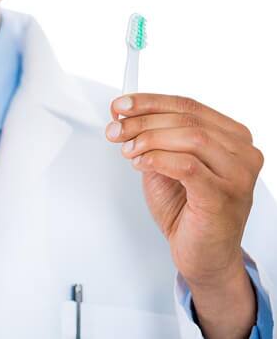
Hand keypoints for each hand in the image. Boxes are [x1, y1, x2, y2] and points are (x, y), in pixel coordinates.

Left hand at [105, 93, 263, 337]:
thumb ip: (152, 140)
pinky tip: (141, 162)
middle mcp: (241, 153)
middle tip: (116, 129)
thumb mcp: (166, 166)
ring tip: (127, 149)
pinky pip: (187, 166)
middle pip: (188, 119)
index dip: (150, 102)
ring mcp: (237, 176)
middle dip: (143, 121)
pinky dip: (158, 159)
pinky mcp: (222, 197)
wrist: (204, 255)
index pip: (189, 106)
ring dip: (149, 139)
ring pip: (190, 137)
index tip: (120, 104)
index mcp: (232, 138)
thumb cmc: (189, 212)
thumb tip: (122, 114)